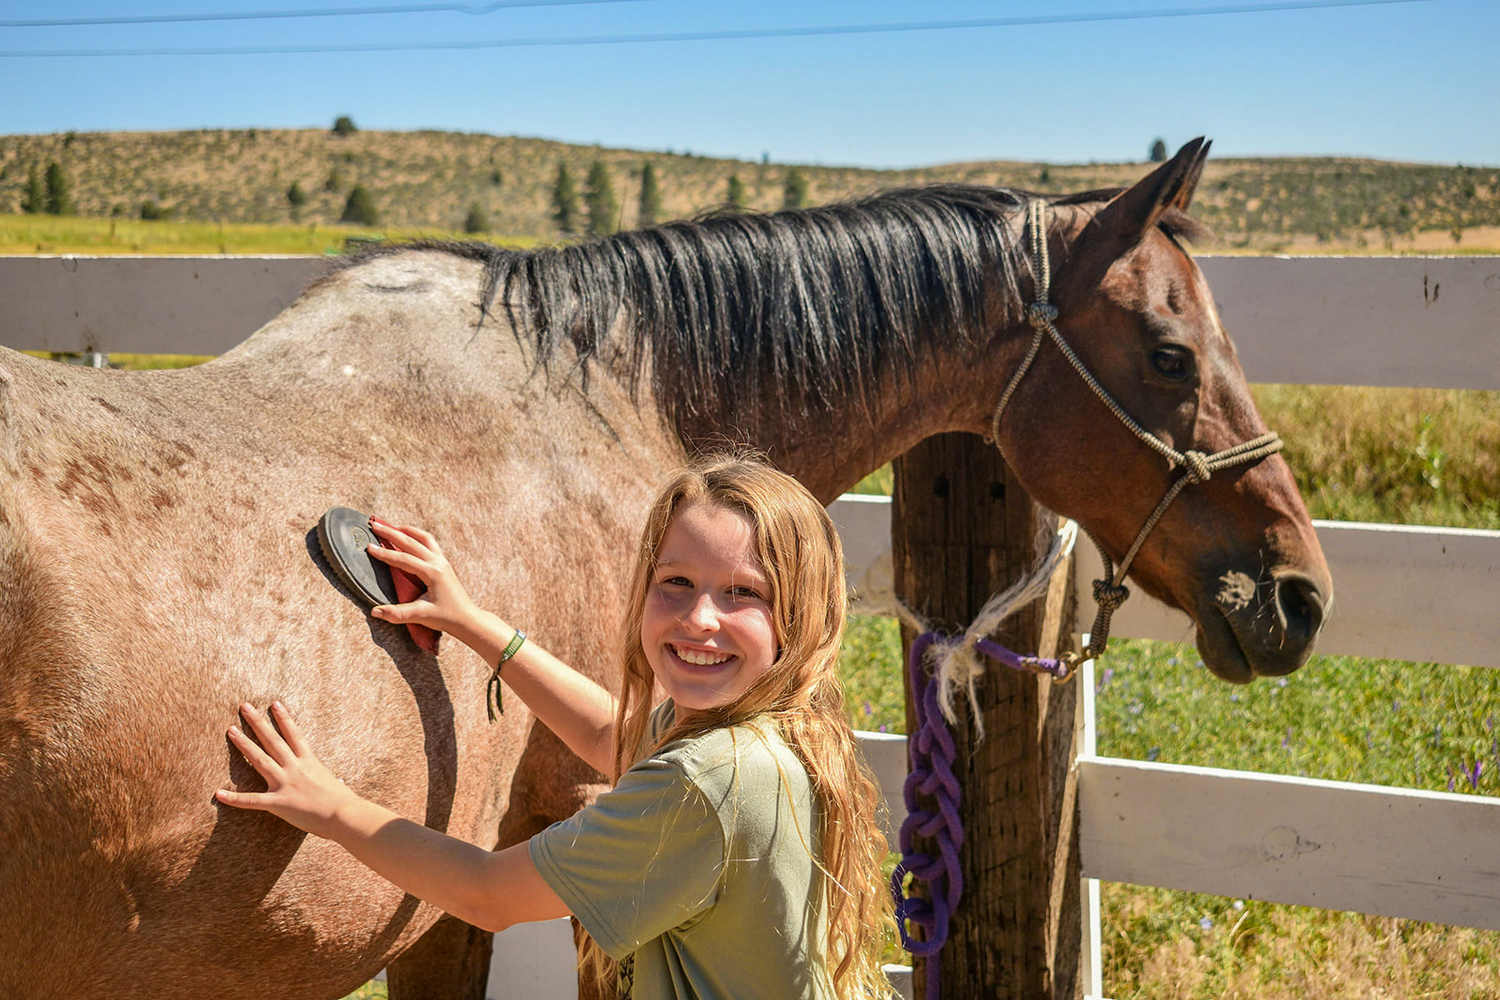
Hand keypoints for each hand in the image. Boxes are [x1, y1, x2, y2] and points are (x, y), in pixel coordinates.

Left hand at [215, 702, 356, 839]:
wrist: (344, 814)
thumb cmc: (343, 801)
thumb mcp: (336, 783)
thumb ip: (331, 780)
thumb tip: (339, 782)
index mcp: (310, 761)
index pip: (294, 734)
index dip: (284, 718)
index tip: (274, 704)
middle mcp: (295, 767)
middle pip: (273, 740)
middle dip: (258, 722)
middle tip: (245, 707)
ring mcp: (285, 783)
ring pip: (260, 759)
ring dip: (244, 744)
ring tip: (231, 730)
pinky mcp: (279, 802)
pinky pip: (252, 800)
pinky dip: (234, 798)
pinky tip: (219, 793)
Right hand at [365, 519, 481, 643]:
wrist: (467, 619)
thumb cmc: (446, 617)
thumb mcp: (421, 615)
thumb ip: (397, 613)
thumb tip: (375, 611)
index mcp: (432, 573)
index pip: (403, 559)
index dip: (385, 553)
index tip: (369, 547)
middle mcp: (438, 562)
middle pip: (412, 542)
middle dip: (391, 532)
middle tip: (375, 524)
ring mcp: (443, 561)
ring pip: (424, 538)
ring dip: (407, 530)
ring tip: (391, 527)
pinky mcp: (444, 564)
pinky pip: (430, 543)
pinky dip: (417, 536)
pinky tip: (409, 538)